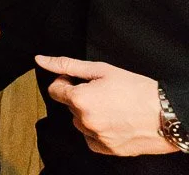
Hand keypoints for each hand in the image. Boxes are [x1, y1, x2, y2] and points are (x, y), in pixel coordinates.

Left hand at [36, 56, 178, 155]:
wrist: (168, 114)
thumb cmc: (138, 89)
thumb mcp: (101, 70)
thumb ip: (67, 65)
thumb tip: (41, 60)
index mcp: (80, 99)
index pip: (55, 91)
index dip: (65, 83)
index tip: (78, 80)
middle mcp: (84, 120)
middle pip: (69, 106)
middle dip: (80, 98)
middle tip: (103, 93)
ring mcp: (96, 137)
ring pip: (80, 122)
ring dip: (88, 114)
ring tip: (112, 107)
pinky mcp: (108, 149)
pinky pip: (91, 139)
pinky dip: (97, 131)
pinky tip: (113, 121)